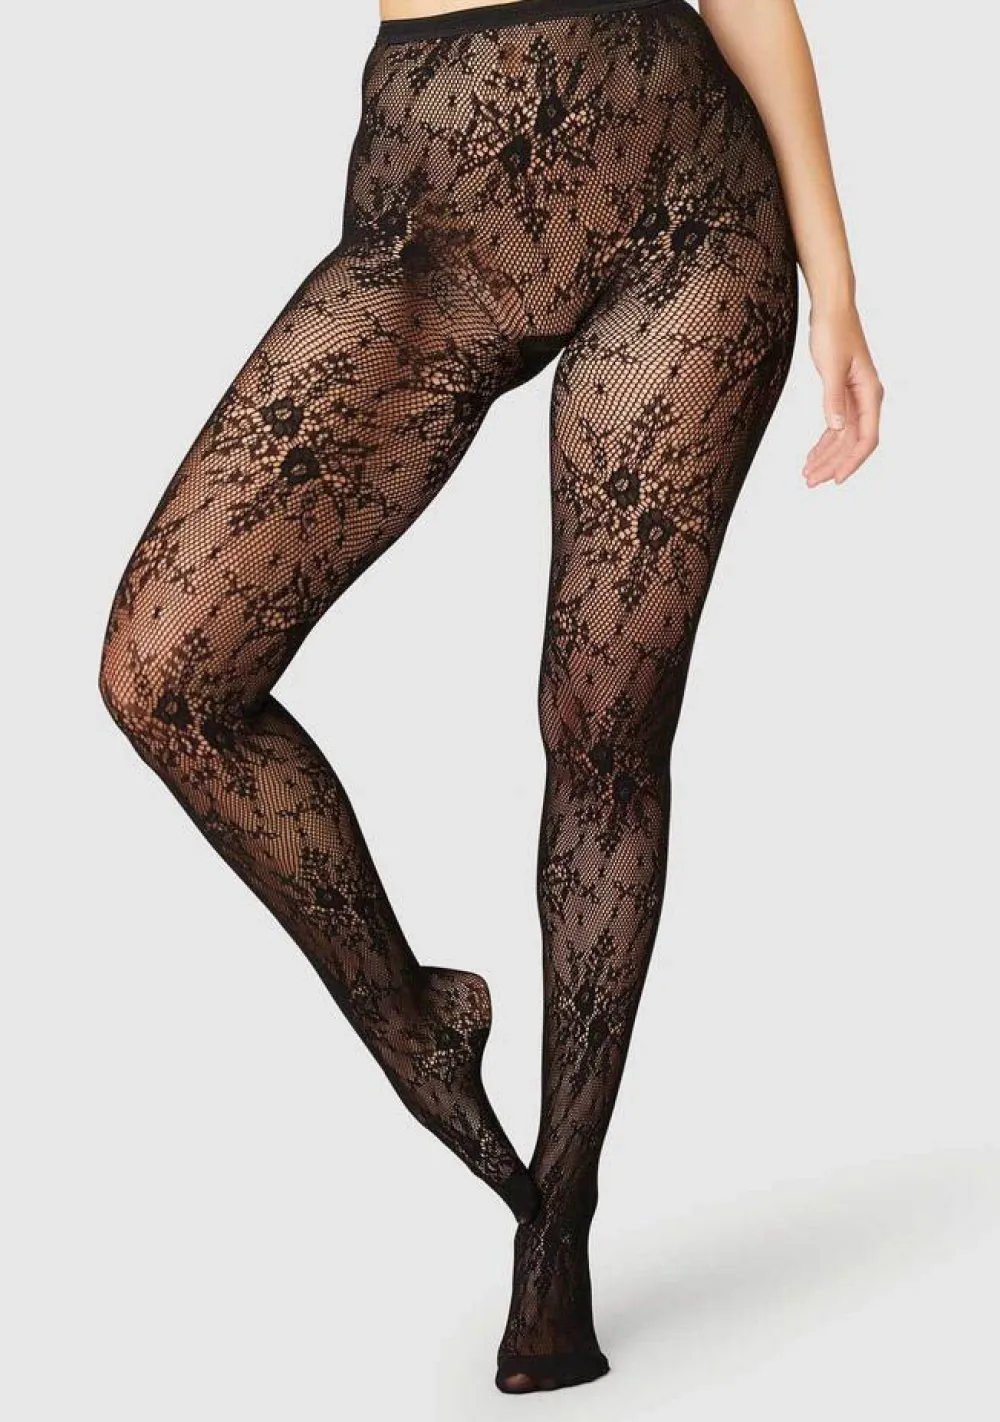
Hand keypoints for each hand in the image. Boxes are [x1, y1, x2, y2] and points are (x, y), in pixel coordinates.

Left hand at [803, 303, 883, 486]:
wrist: (832, 308)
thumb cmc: (834, 331)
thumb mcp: (831, 366)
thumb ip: (833, 398)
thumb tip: (835, 427)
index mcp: (869, 393)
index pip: (866, 438)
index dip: (852, 461)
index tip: (836, 479)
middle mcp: (866, 399)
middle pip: (852, 443)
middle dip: (832, 464)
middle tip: (810, 481)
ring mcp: (855, 397)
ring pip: (842, 437)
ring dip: (826, 456)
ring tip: (807, 473)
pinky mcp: (842, 393)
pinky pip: (836, 426)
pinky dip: (823, 442)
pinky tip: (812, 455)